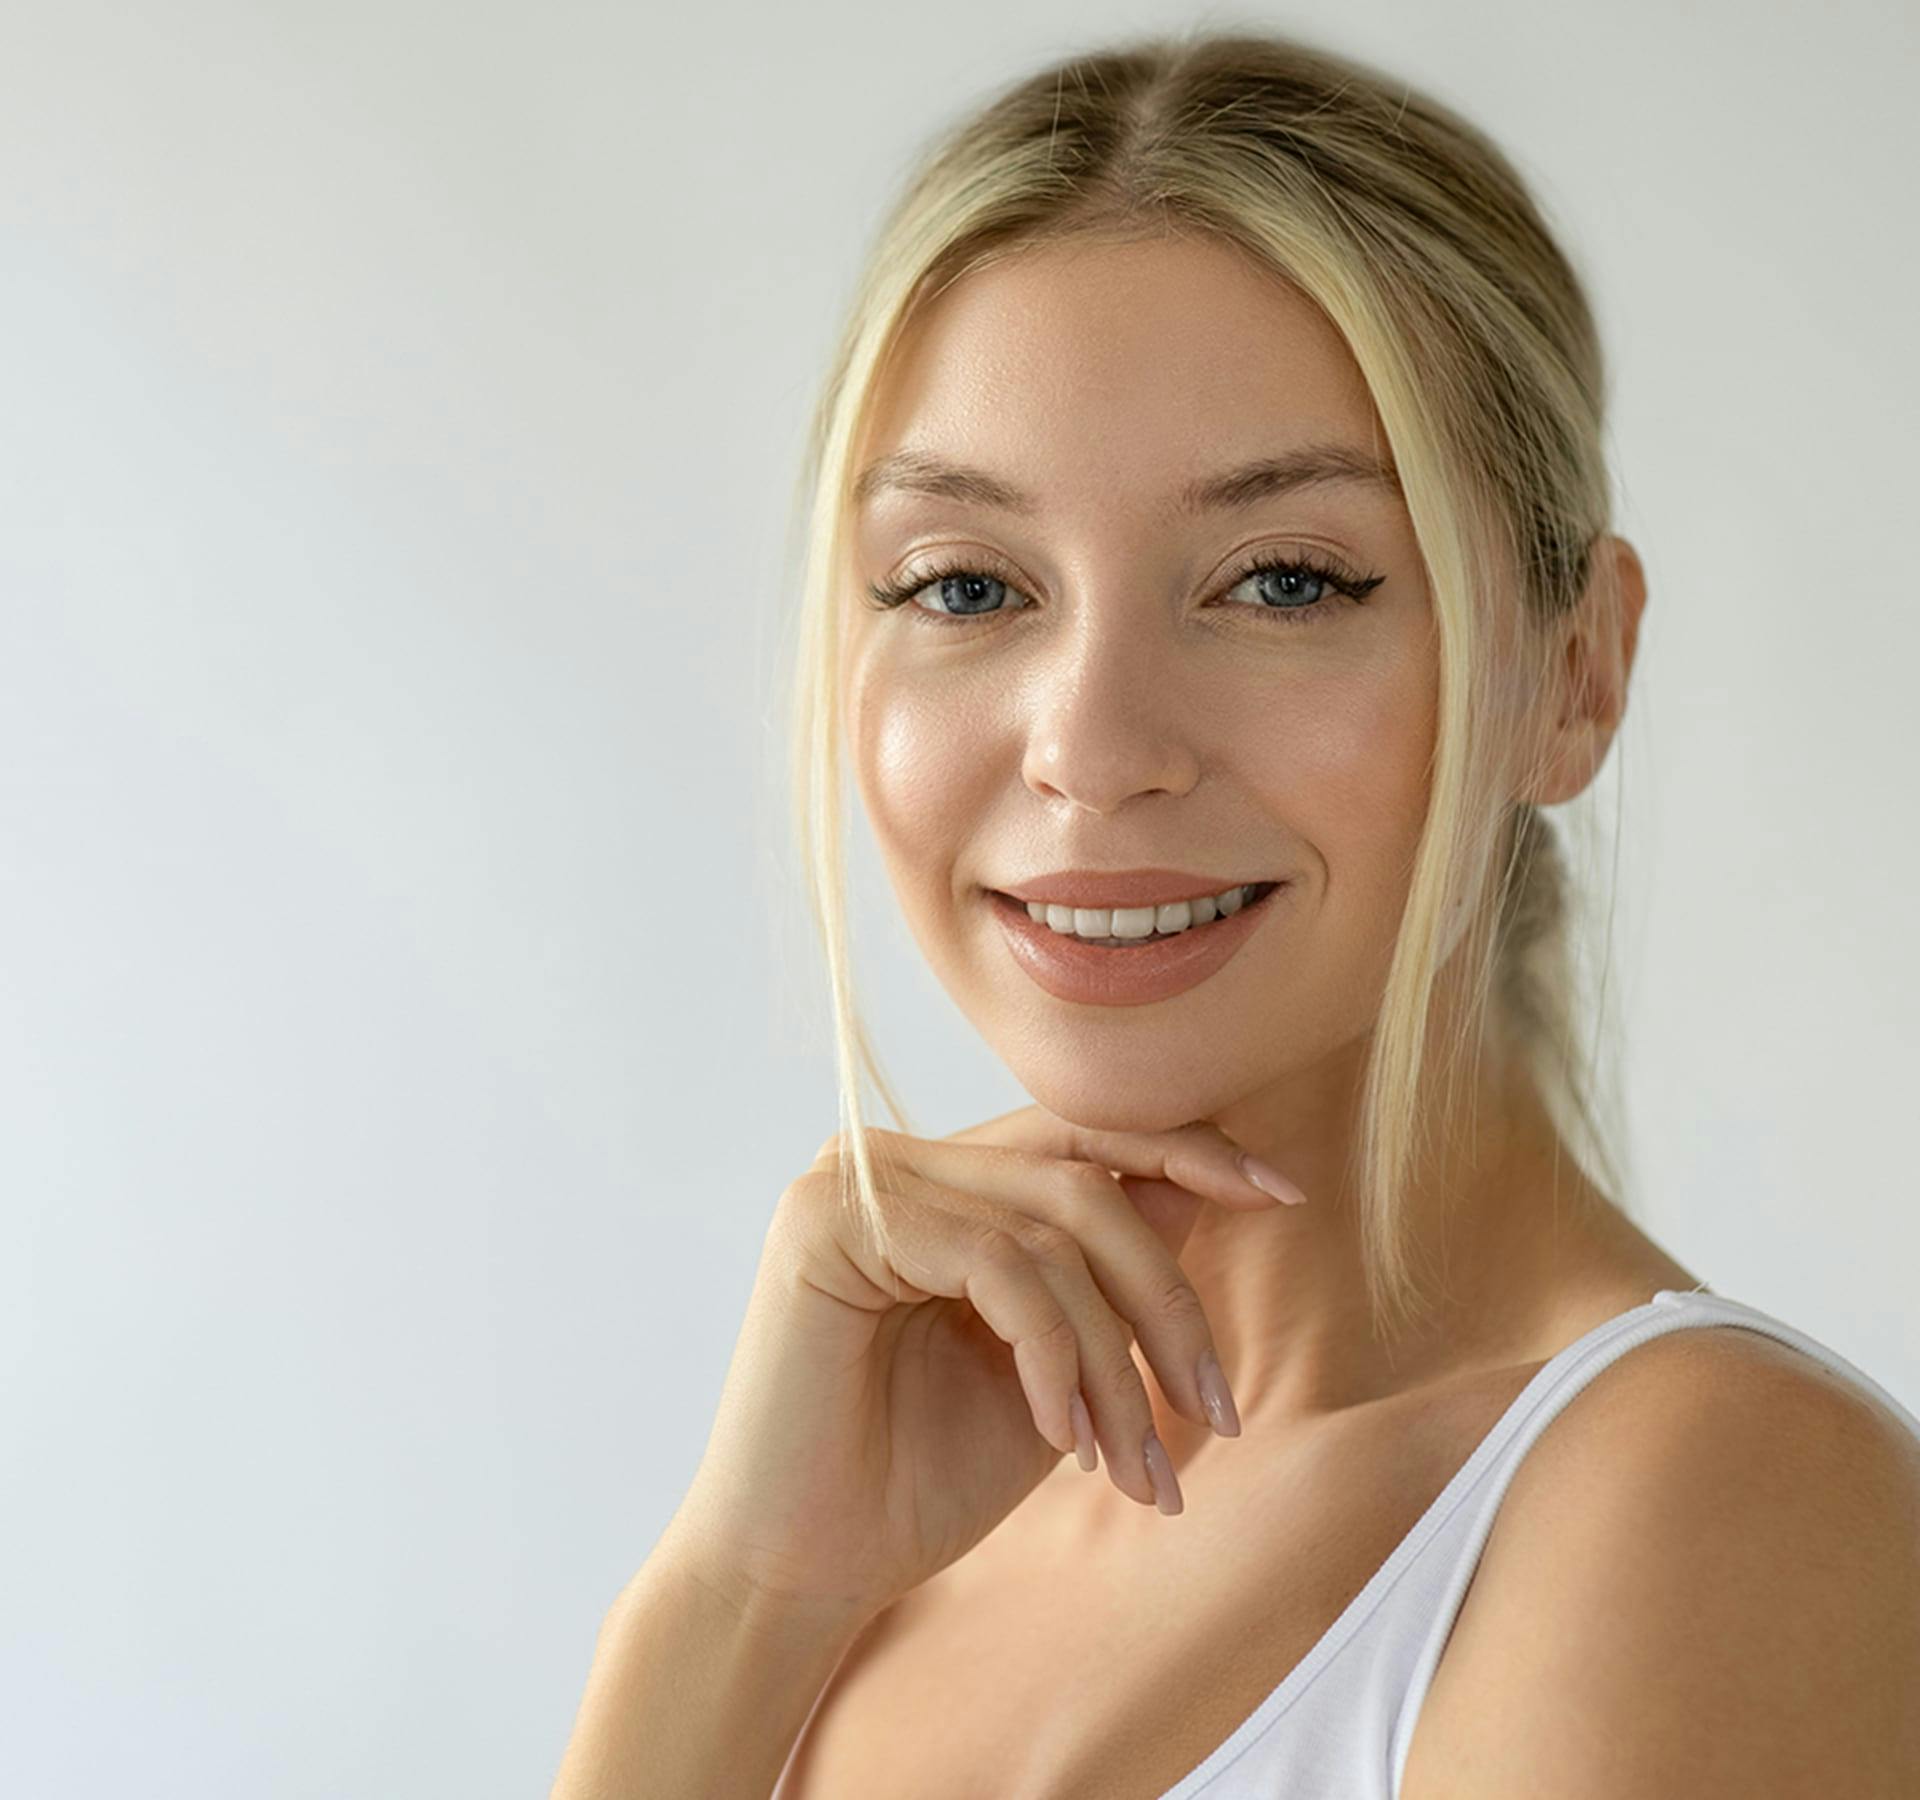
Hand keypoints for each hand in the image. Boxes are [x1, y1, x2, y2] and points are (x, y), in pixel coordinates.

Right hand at [658, 1104, 1304, 1631]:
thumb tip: (1211, 1180)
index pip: (1079, 1133)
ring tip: (1137, 1468)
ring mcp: (855, 1182)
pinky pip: (998, 1266)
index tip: (1282, 1195)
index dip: (1187, 1151)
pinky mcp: (832, 1224)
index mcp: (942, 1180)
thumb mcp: (1055, 1368)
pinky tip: (1063, 1440)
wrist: (804, 1572)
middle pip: (1080, 1176)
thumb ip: (1109, 1274)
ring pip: (1050, 1229)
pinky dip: (1054, 1356)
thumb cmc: (921, 1477)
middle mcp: (894, 1161)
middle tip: (1217, 1410)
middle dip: (1168, 1293)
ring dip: (1118, 1358)